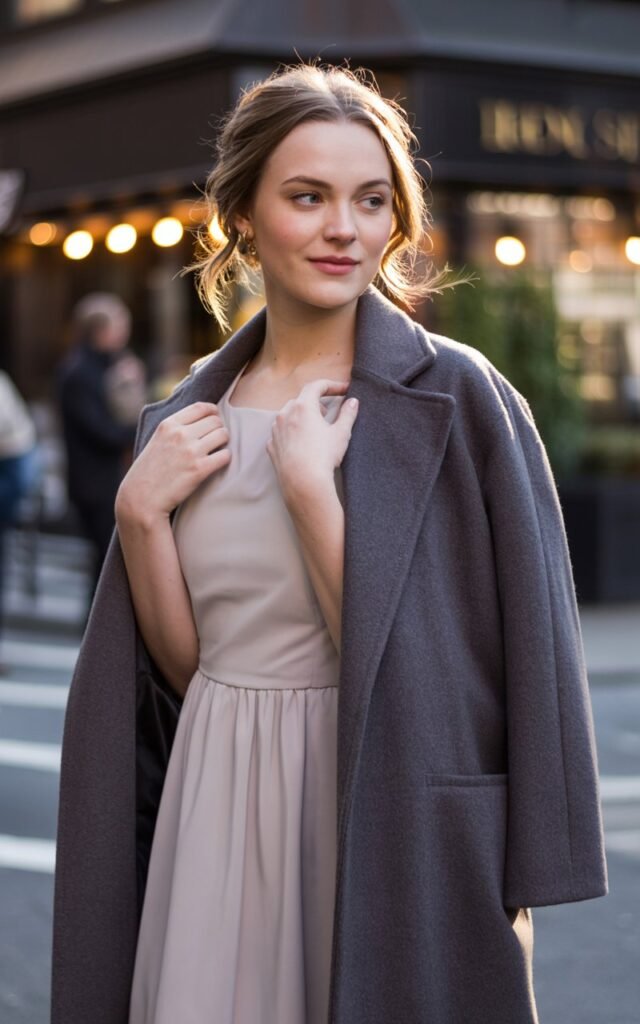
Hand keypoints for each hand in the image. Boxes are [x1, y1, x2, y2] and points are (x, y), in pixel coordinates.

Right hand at [115, 401, 229, 525]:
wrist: (141, 499)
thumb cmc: (149, 472)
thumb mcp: (157, 441)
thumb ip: (174, 429)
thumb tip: (199, 417)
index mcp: (168, 425)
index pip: (201, 407)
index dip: (213, 412)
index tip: (215, 420)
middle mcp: (180, 434)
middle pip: (216, 421)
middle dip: (218, 429)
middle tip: (215, 441)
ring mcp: (190, 451)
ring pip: (223, 435)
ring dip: (224, 443)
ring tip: (217, 451)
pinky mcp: (199, 469)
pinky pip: (225, 456)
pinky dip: (225, 459)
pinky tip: (217, 464)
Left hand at [266, 379, 357, 503]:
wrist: (303, 483)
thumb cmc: (323, 457)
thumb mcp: (341, 434)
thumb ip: (348, 414)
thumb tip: (353, 402)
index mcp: (303, 407)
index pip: (316, 386)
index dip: (332, 385)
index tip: (344, 389)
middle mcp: (285, 414)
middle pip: (301, 399)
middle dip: (316, 402)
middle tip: (328, 412)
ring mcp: (275, 430)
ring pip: (288, 414)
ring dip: (301, 416)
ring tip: (314, 428)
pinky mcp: (271, 446)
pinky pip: (281, 431)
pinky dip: (291, 431)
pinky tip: (301, 442)